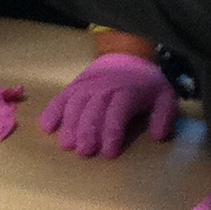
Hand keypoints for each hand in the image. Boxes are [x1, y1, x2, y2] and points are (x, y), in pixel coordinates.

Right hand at [39, 53, 178, 157]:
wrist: (126, 56)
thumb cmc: (145, 84)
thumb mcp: (164, 97)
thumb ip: (164, 116)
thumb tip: (158, 136)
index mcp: (126, 92)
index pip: (117, 113)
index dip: (112, 132)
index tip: (109, 153)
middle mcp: (104, 88)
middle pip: (93, 110)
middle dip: (87, 131)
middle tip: (83, 152)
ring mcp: (86, 86)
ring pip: (75, 104)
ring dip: (69, 124)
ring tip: (66, 144)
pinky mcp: (74, 86)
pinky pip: (61, 98)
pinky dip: (52, 111)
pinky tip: (46, 127)